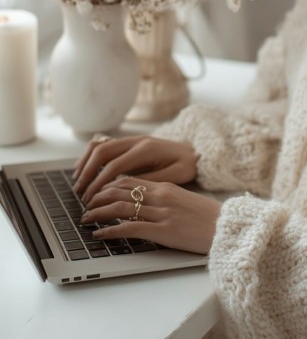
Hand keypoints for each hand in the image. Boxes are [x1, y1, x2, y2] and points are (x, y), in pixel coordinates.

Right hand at [72, 135, 198, 203]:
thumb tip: (125, 190)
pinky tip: (85, 169)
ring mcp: (131, 139)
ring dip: (86, 162)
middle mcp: (136, 140)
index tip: (90, 199)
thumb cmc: (187, 166)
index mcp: (146, 149)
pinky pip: (104, 144)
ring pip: (100, 145)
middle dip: (87, 173)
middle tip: (80, 193)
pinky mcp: (129, 142)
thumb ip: (150, 182)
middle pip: (102, 152)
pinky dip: (91, 155)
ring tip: (78, 182)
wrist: (196, 150)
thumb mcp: (174, 177)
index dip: (99, 182)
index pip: (114, 165)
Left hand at [80, 176, 220, 254]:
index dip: (108, 186)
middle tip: (85, 205)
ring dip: (98, 213)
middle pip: (120, 191)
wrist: (228, 228)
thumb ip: (165, 198)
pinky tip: (99, 234)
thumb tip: (145, 201)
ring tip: (85, 218)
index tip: (97, 192)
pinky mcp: (164, 231)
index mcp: (166, 187)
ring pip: (121, 207)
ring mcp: (162, 213)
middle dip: (98, 197)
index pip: (129, 180)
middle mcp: (161, 196)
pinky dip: (111, 230)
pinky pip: (130, 228)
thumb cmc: (210, 218)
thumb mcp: (185, 200)